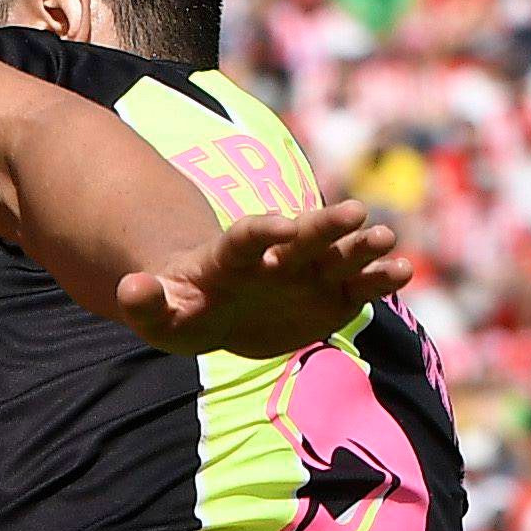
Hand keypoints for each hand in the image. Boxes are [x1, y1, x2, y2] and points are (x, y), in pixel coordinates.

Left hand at [115, 204, 412, 361]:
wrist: (215, 314)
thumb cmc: (182, 310)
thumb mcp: (157, 316)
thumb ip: (144, 304)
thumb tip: (128, 289)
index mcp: (233, 255)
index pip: (249, 235)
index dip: (266, 228)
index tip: (284, 225)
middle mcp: (278, 255)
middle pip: (303, 235)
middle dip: (327, 225)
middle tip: (356, 213)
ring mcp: (309, 273)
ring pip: (338, 255)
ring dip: (362, 248)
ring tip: (389, 242)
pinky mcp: (332, 297)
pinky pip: (359, 287)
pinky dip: (379, 279)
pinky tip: (402, 271)